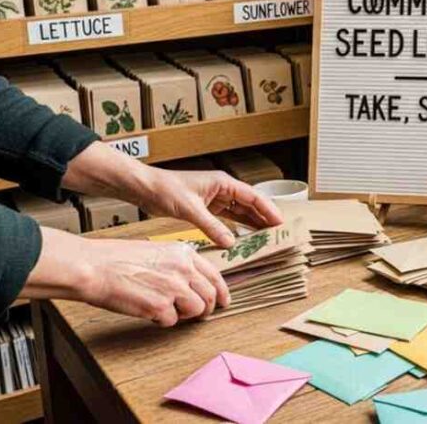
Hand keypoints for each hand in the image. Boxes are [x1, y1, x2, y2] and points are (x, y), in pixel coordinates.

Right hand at [80, 239, 230, 325]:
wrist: (92, 267)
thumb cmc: (115, 259)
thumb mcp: (155, 252)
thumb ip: (177, 265)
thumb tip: (190, 283)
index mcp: (183, 253)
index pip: (215, 275)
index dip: (222, 292)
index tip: (223, 301)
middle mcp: (183, 268)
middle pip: (210, 296)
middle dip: (206, 309)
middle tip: (198, 315)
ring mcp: (174, 288)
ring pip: (196, 311)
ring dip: (183, 315)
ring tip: (164, 310)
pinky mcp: (160, 306)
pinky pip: (171, 321)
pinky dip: (160, 320)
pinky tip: (146, 310)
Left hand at [134, 169, 283, 247]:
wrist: (145, 188)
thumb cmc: (166, 190)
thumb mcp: (190, 209)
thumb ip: (211, 226)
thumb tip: (230, 242)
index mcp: (223, 183)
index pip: (252, 197)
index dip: (268, 209)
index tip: (280, 222)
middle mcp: (222, 189)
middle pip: (250, 204)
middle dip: (264, 218)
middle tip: (278, 233)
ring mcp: (215, 199)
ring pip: (240, 212)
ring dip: (252, 224)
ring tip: (265, 237)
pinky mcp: (206, 209)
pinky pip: (227, 219)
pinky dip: (236, 228)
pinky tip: (243, 238)